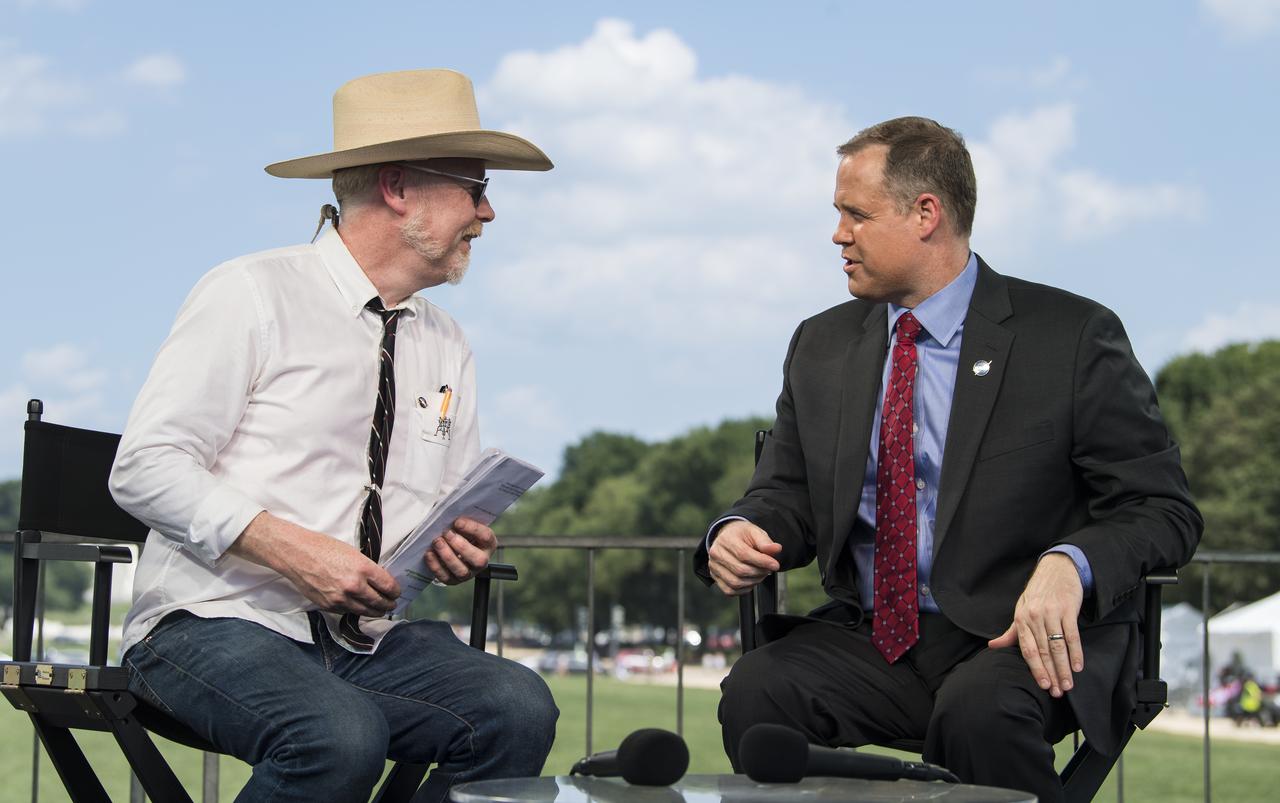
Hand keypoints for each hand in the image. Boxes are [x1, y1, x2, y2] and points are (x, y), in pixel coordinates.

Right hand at [231, 511, 400, 615]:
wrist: (296, 554)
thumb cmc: (324, 547)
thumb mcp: (353, 553)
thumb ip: (366, 569)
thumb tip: (379, 581)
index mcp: (363, 569)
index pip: (388, 586)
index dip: (395, 591)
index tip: (397, 592)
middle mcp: (354, 586)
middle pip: (379, 602)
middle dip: (388, 604)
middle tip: (392, 604)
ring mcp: (340, 599)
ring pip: (365, 611)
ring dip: (375, 611)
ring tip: (380, 610)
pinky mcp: (328, 606)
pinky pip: (348, 612)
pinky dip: (356, 610)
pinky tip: (360, 608)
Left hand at [423, 516, 496, 584]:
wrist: (452, 546)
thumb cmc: (460, 532)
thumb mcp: (464, 524)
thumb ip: (460, 519)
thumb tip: (446, 512)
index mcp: (488, 544)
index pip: (486, 537)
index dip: (472, 529)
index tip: (457, 521)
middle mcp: (481, 561)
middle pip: (478, 559)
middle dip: (461, 546)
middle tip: (447, 533)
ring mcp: (468, 573)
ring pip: (461, 571)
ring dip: (447, 556)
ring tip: (437, 542)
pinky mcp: (453, 580)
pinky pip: (445, 577)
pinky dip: (436, 565)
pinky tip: (429, 553)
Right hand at [707, 520, 782, 595]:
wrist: (728, 538)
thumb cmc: (742, 536)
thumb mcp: (755, 532)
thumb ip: (765, 542)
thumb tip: (776, 549)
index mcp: (726, 539)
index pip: (744, 554)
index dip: (762, 562)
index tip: (775, 565)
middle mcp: (716, 553)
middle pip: (740, 570)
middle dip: (759, 573)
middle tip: (768, 569)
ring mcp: (713, 567)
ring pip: (735, 583)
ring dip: (753, 582)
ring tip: (760, 574)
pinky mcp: (715, 577)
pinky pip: (730, 591)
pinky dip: (744, 589)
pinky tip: (751, 580)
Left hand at [988, 553, 1084, 697]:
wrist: (1057, 568)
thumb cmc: (1038, 593)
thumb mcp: (1021, 609)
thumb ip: (1011, 632)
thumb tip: (992, 646)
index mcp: (1021, 619)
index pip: (1027, 650)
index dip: (1035, 669)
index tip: (1043, 686)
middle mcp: (1035, 617)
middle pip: (1043, 651)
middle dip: (1051, 674)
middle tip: (1057, 692)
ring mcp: (1052, 613)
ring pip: (1057, 646)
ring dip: (1064, 668)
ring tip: (1068, 685)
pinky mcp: (1068, 609)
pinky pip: (1073, 635)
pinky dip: (1076, 652)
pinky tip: (1078, 666)